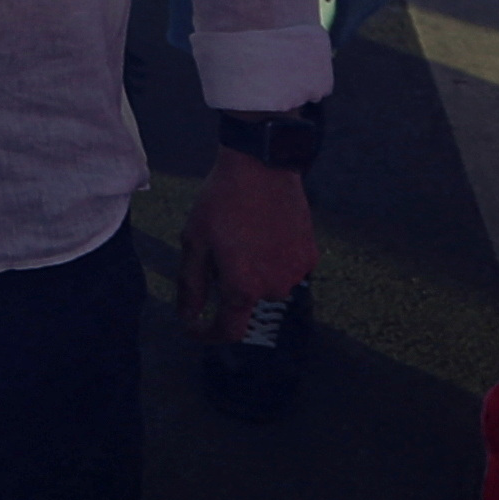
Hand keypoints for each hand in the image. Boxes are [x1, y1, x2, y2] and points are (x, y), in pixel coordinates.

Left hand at [179, 149, 316, 335]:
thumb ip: (191, 285)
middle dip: (230, 283)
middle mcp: (274, 288)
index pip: (229, 330)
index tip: (196, 325)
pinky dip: (273, 258)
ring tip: (242, 234)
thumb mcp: (195, 241)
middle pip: (246, 300)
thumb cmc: (222, 202)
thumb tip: (188, 316)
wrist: (262, 166)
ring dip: (253, 270)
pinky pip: (286, 267)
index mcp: (243, 288)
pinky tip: (264, 231)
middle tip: (219, 247)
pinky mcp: (310, 256)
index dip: (209, 333)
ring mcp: (296, 273)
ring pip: (267, 283)